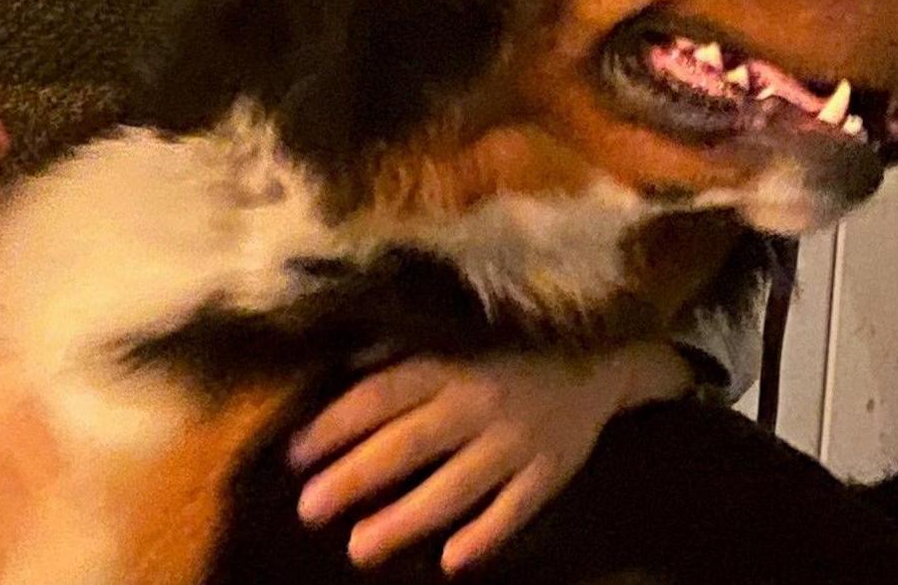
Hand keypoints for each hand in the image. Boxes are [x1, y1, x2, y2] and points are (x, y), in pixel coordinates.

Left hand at [287, 343, 691, 572]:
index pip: (380, 395)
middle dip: (355, 478)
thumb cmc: (510, 345)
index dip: (335, 425)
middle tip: (309, 509)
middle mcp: (478, 401)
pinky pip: (516, 508)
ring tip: (359, 547)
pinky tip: (451, 562)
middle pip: (409, 444)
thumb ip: (402, 356)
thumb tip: (343, 370)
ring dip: (406, 518)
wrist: (602, 354)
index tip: (295, 455)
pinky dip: (485, 535)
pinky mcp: (552, 470)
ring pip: (456, 486)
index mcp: (448, 363)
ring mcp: (517, 440)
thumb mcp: (454, 335)